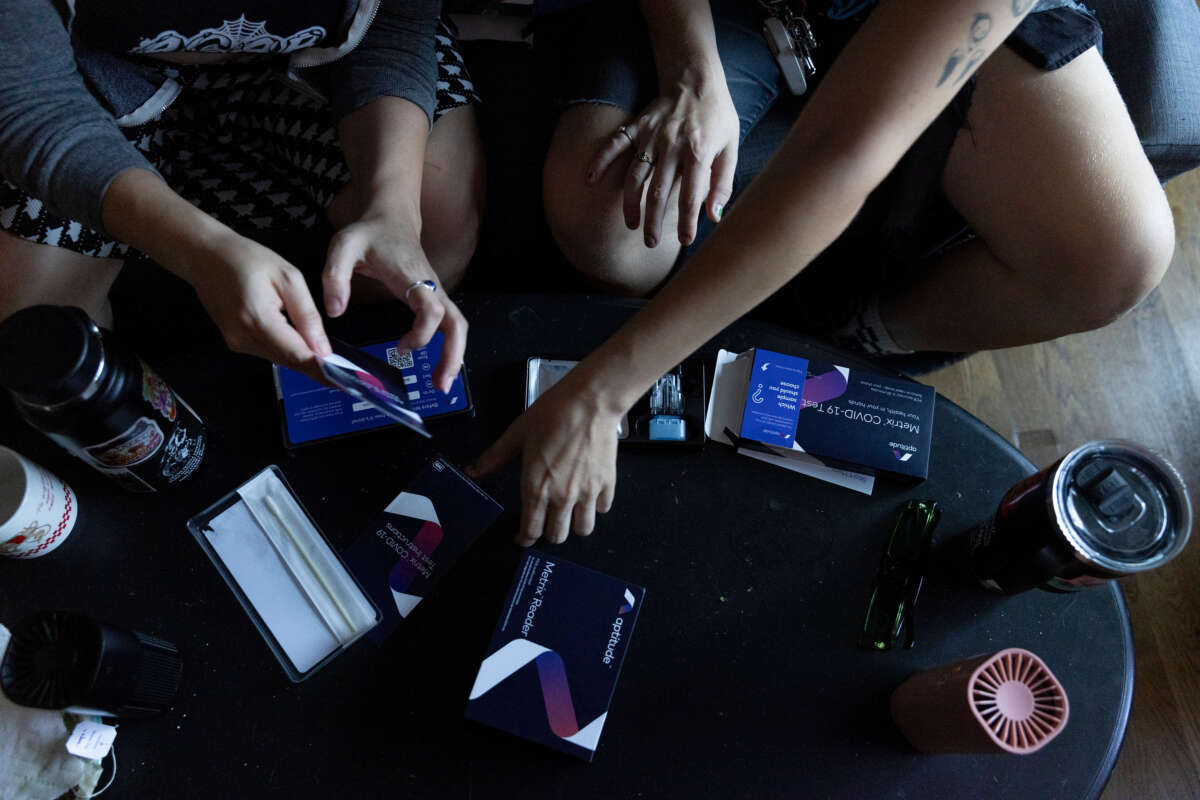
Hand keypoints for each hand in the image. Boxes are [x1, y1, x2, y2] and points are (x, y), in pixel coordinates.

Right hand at [187, 232, 330, 379]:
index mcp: (258, 320)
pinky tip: (300, 343)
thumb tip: (323, 349)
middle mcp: (244, 338)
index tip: (344, 380)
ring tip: (327, 359)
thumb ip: (307, 315)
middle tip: (345, 374)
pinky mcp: (235, 341)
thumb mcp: (288, 278)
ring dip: (302, 358)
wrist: (205, 256)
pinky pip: (268, 351)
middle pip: (289, 361)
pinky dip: (287, 349)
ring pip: (279, 358)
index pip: (297, 356)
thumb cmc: (247, 259)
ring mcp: (237, 342)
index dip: (322, 370)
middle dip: (317, 368)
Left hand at [322, 215, 467, 392]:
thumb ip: (335, 277)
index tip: (400, 347)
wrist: (391, 216)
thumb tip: (335, 312)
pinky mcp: (433, 297)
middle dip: (453, 356)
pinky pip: (449, 325)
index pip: (431, 309)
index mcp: (412, 276)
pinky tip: (437, 365)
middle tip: (441, 386)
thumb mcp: (343, 246)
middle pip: (457, 323)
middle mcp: (430, 286)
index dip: (421, 333)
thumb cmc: (368, 232)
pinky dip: (448, 348)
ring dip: (454, 356)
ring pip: (458, 326)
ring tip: (440, 383)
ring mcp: (435, 292)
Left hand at [469, 376, 619, 546]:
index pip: (531, 530)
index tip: (523, 538)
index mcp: (537, 487)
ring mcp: (587, 492)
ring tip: (569, 513)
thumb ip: (495, 457)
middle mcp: (562, 496)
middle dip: (548, 533)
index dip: (525, 539)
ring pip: (583, 529)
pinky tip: (588, 494)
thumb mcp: (517, 434)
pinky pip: (602, 509)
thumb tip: (473, 471)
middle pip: (557, 536)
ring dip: (574, 525)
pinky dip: (595, 507)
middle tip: (545, 521)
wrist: (590, 401)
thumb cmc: (553, 413)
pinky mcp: (607, 483)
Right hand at [587, 79, 738, 247]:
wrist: (696, 79)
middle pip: (658, 191)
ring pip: (635, 175)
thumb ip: (723, 182)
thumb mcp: (731, 147)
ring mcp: (651, 136)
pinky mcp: (636, 126)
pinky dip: (601, 160)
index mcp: (697, 152)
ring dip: (630, 203)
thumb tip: (715, 216)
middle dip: (653, 221)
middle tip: (650, 242)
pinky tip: (591, 180)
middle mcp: (671, 145)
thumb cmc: (717, 116)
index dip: (687, 222)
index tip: (684, 241)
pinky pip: (615, 144)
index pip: (690, 196)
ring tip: (630, 224)